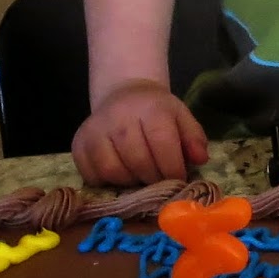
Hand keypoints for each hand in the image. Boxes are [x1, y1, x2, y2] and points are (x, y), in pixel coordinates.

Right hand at [72, 80, 208, 186]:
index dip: (173, 169)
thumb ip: (194, 138)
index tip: (178, 179)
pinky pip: (91, 175)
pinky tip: (120, 173)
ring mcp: (95, 130)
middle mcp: (120, 116)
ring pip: (113, 171)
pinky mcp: (78, 142)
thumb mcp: (181, 117)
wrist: (125, 96)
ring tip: (139, 176)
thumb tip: (199, 159)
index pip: (163, 144)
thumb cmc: (157, 111)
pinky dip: (106, 182)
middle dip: (153, 178)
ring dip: (130, 182)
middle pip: (138, 161)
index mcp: (151, 108)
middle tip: (159, 180)